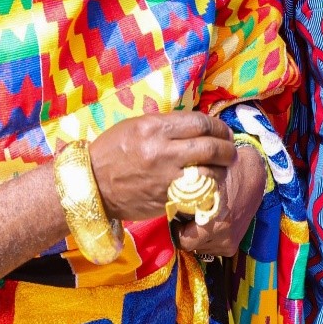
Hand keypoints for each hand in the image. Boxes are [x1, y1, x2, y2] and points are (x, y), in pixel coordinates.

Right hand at [91, 112, 237, 221]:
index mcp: (154, 128)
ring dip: (222, 170)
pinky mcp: (166, 200)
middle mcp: (162, 152)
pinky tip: (208, 184)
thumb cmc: (112, 150)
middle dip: (228, 148)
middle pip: (212, 148)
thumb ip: (167, 124)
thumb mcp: (136, 126)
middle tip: (230, 150)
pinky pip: (198, 194)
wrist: (92, 185)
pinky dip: (208, 189)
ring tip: (222, 168)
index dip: (219, 127)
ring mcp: (165, 179)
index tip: (223, 131)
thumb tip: (198, 125)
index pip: (200, 123)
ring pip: (211, 173)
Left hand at [177, 143, 266, 256]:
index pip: (184, 240)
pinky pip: (212, 249)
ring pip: (201, 248)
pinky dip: (208, 239)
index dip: (176, 229)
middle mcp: (223, 235)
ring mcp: (229, 242)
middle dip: (185, 233)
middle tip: (185, 217)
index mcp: (215, 220)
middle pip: (191, 246)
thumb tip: (167, 195)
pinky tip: (210, 224)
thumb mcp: (205, 176)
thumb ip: (187, 190)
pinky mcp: (233, 245)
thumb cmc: (226, 172)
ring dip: (197, 237)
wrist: (254, 175)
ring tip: (199, 218)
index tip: (175, 217)